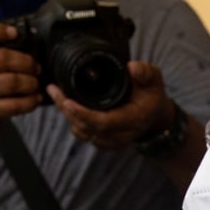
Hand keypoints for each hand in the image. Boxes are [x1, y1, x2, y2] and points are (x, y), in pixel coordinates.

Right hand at [0, 23, 42, 157]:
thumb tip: (21, 44)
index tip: (14, 33)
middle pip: (3, 57)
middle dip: (26, 62)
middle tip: (36, 67)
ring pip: (12, 81)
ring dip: (31, 82)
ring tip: (35, 84)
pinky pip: (16, 104)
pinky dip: (30, 101)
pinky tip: (34, 100)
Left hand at [48, 60, 173, 150]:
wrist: (154, 117)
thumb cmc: (152, 97)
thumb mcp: (154, 80)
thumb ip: (145, 73)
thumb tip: (131, 67)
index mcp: (132, 120)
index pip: (103, 122)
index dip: (83, 114)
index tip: (68, 101)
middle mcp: (120, 135)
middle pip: (86, 127)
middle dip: (67, 110)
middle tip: (54, 91)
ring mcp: (110, 141)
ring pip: (81, 131)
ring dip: (67, 114)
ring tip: (57, 94)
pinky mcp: (103, 142)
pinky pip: (82, 133)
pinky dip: (72, 119)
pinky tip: (66, 104)